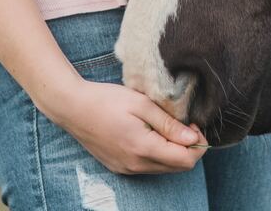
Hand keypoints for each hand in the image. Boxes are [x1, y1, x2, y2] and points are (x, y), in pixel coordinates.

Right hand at [45, 78, 208, 174]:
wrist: (72, 107)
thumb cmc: (106, 100)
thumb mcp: (141, 104)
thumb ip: (169, 124)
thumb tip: (193, 138)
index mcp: (143, 148)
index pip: (186, 160)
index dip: (198, 144)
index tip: (193, 123)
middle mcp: (135, 165)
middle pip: (177, 167)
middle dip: (188, 148)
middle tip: (184, 124)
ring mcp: (126, 169)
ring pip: (164, 168)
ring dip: (173, 152)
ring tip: (166, 126)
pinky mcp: (119, 167)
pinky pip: (148, 167)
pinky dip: (158, 154)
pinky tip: (151, 134)